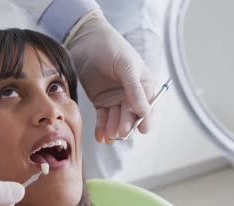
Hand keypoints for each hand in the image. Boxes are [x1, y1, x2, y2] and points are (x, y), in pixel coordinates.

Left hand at [66, 9, 155, 143]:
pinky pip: (103, 118)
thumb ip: (134, 89)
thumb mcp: (126, 66)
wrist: (86, 40)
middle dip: (125, 124)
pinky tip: (100, 137)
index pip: (147, 105)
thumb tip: (145, 113)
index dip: (145, 118)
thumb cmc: (111, 48)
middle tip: (119, 132)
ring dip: (113, 129)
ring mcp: (115, 99)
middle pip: (130, 115)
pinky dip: (102, 128)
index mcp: (144, 85)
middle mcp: (131, 95)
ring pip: (116, 119)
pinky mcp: (100, 102)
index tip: (142, 130)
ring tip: (108, 137)